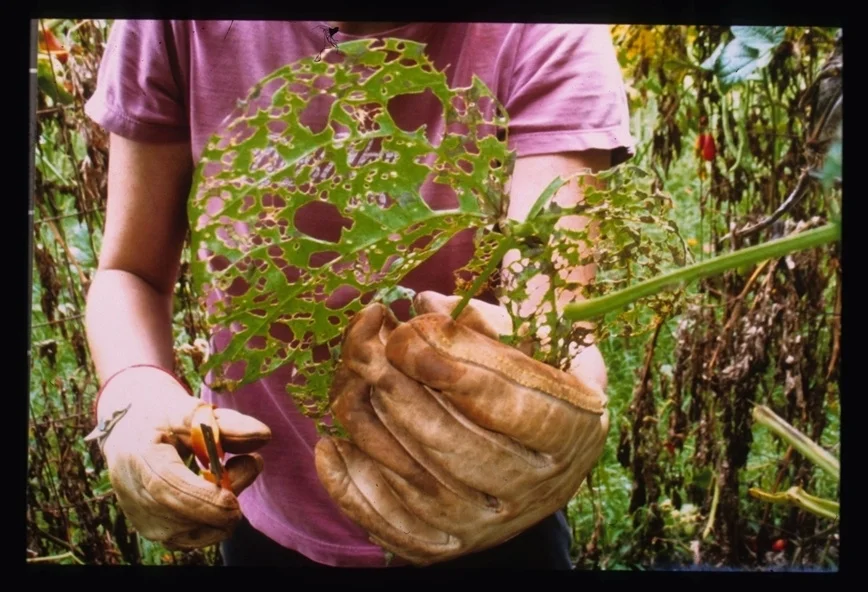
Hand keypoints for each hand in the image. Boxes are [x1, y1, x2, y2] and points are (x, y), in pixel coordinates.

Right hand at [90, 366, 271, 548]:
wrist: (128, 436)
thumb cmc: (164, 419)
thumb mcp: (191, 412)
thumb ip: (226, 423)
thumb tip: (264, 435)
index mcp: (140, 458)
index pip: (167, 488)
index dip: (202, 497)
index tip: (234, 500)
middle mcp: (137, 497)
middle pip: (188, 514)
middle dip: (228, 493)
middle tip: (252, 461)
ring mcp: (147, 521)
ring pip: (200, 530)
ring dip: (227, 504)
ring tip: (232, 469)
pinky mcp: (160, 534)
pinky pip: (201, 535)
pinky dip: (219, 516)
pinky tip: (220, 490)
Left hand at [314, 291, 608, 564]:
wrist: (550, 452)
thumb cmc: (541, 375)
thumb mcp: (538, 335)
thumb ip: (489, 318)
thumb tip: (426, 303)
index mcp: (571, 428)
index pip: (502, 398)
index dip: (446, 363)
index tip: (403, 329)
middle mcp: (534, 489)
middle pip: (449, 441)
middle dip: (396, 387)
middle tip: (365, 345)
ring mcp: (489, 525)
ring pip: (413, 480)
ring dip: (370, 425)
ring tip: (350, 379)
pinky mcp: (449, 547)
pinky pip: (390, 525)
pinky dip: (352, 487)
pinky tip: (331, 446)